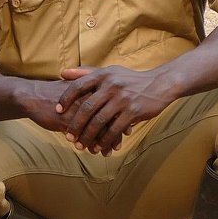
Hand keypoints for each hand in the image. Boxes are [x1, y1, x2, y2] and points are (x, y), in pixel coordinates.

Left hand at [53, 65, 180, 154]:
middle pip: (86, 108)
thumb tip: (63, 73)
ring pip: (99, 122)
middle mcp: (111, 86)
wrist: (160, 84)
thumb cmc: (130, 79)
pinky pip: (114, 130)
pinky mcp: (133, 112)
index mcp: (103, 75)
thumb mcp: (110, 71)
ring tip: (81, 146)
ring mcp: (122, 99)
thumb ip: (86, 72)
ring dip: (88, 136)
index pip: (78, 86)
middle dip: (75, 125)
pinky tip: (99, 147)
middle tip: (68, 136)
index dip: (65, 99)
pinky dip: (105, 140)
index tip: (57, 111)